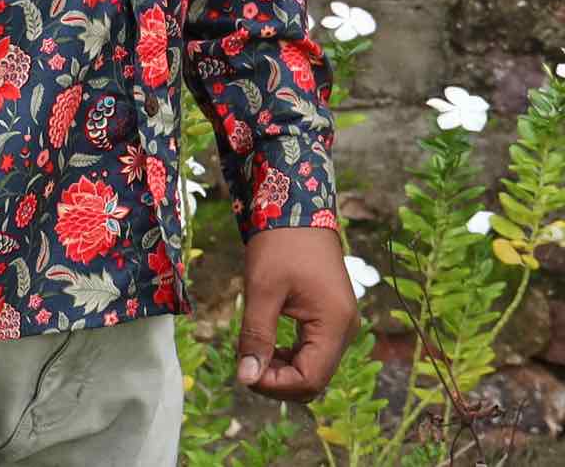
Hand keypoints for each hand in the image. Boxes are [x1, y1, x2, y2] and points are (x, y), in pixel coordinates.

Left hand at [235, 225, 357, 402]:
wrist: (297, 204)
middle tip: (245, 364)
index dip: (276, 385)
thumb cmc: (279, 242)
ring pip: (314, 366)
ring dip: (283, 368)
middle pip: (314, 378)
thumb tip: (245, 378)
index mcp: (334, 324)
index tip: (245, 373)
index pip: (310, 380)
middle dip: (279, 380)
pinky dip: (290, 354)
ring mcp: (341, 322)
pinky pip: (314, 349)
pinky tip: (267, 343)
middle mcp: (345, 328)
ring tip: (253, 352)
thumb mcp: (263, 289)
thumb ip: (256, 335)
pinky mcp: (331, 315)